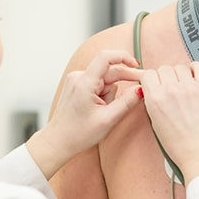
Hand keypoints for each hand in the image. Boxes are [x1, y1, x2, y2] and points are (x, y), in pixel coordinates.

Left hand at [27, 50, 141, 178]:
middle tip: (138, 92)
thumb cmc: (78, 134)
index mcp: (84, 83)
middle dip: (123, 82)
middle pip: (109, 70)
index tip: (137, 65)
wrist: (57, 142)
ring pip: (104, 79)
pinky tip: (99, 108)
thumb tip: (141, 89)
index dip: (124, 57)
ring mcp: (76, 80)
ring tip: (104, 112)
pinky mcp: (76, 85)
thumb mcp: (107, 119)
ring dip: (110, 93)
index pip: (106, 57)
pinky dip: (103, 94)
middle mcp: (78, 77)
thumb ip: (127, 102)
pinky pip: (97, 84)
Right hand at [141, 62, 198, 181]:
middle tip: (172, 88)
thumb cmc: (182, 146)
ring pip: (180, 67)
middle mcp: (171, 90)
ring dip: (181, 74)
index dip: (152, 79)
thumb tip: (156, 90)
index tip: (156, 83)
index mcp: (155, 100)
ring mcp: (189, 87)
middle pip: (164, 68)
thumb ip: (154, 103)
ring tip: (185, 87)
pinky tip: (196, 79)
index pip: (147, 74)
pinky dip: (196, 69)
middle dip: (166, 77)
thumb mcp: (156, 124)